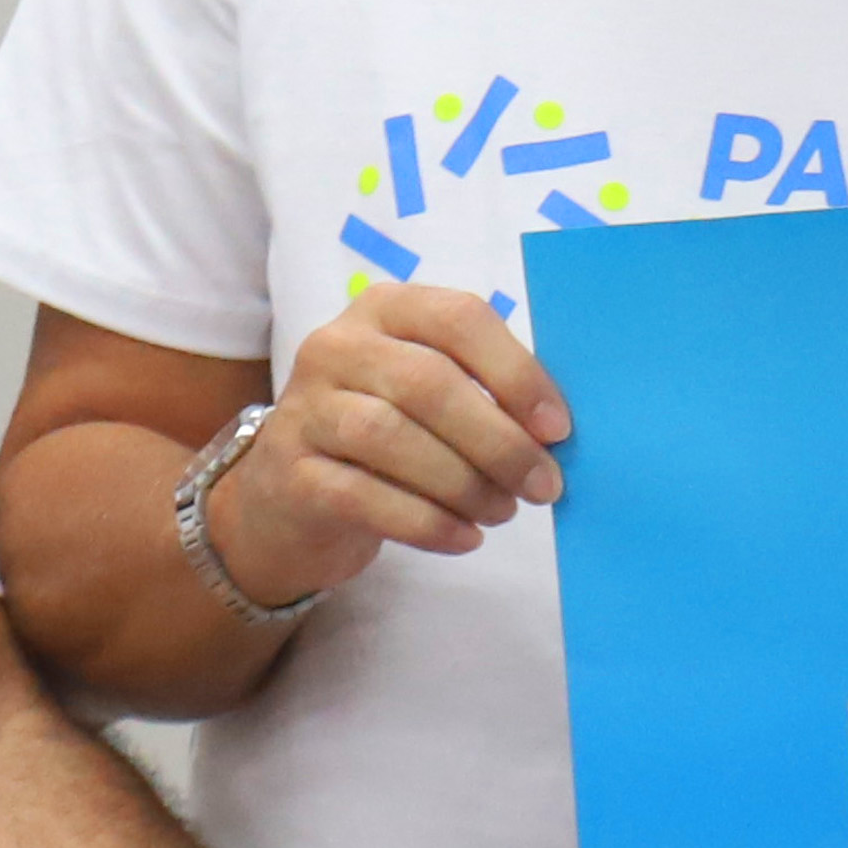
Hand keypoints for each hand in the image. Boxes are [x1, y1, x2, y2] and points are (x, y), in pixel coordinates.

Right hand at [205, 285, 573, 604]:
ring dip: (464, 483)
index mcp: (384, 310)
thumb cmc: (383, 438)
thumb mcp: (424, 394)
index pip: (457, 319)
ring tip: (503, 511)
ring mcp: (305, 410)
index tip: (558, 429)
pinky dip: (427, 522)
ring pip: (392, 438)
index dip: (516, 373)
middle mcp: (336, 347)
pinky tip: (465, 537)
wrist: (289, 499)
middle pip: (428, 383)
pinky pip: (365, 497)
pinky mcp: (291, 475)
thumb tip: (553, 433)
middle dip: (498, 440)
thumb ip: (483, 392)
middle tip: (542, 486)